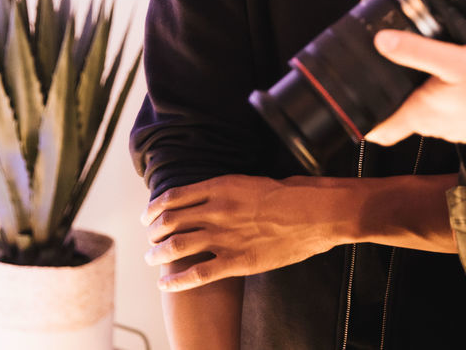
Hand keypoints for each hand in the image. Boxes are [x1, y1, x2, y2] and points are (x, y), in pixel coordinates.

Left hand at [142, 174, 345, 291]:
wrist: (316, 212)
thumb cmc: (292, 195)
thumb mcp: (252, 181)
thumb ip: (226, 190)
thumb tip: (209, 198)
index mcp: (221, 186)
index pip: (172, 198)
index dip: (154, 209)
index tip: (148, 217)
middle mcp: (217, 210)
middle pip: (169, 222)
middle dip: (153, 234)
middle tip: (151, 241)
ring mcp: (225, 237)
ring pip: (176, 247)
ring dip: (158, 255)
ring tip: (153, 260)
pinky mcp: (237, 261)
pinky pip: (196, 274)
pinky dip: (176, 281)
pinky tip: (166, 284)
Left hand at [365, 31, 465, 145]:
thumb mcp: (454, 59)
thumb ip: (416, 50)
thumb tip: (381, 41)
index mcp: (421, 113)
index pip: (379, 131)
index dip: (361, 121)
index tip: (350, 108)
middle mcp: (434, 125)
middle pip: (400, 114)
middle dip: (393, 94)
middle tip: (389, 70)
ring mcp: (452, 126)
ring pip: (424, 109)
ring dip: (420, 92)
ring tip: (424, 67)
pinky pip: (446, 108)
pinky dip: (442, 94)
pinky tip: (453, 77)